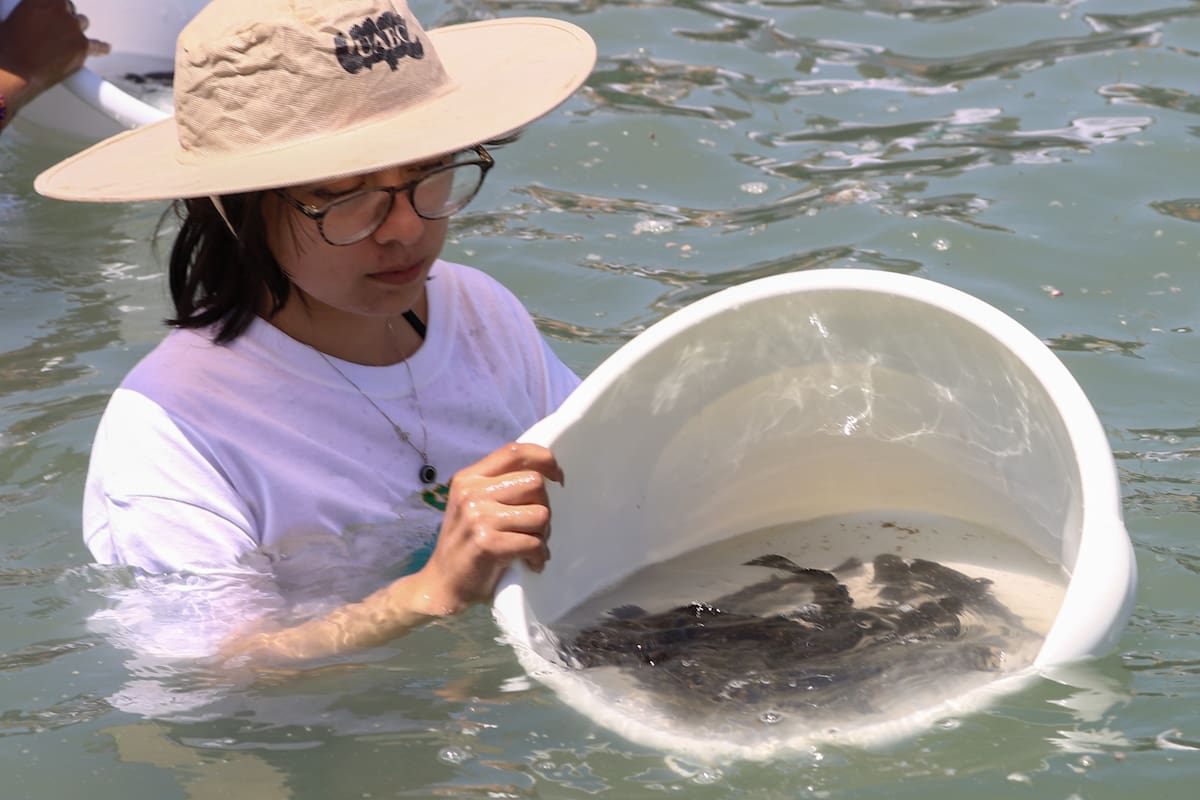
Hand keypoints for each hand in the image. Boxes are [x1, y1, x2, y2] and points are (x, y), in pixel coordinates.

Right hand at [0, 0, 110, 115]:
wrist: (16, 72)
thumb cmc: (7, 47)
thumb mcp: (10, 19)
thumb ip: (27, 14)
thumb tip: (29, 20)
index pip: (57, 0)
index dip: (54, 6)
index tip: (52, 12)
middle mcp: (59, 9)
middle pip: (69, 9)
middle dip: (63, 17)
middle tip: (55, 30)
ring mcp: (73, 27)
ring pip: (82, 23)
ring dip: (75, 30)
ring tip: (71, 39)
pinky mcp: (83, 46)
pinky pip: (98, 45)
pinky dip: (101, 47)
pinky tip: (105, 48)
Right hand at [411, 442, 563, 615]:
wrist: (442, 584)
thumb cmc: (466, 544)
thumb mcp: (474, 505)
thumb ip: (500, 486)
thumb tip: (545, 476)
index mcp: (470, 478)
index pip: (515, 451)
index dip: (545, 459)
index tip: (557, 478)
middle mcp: (472, 492)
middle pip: (535, 483)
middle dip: (544, 507)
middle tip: (536, 528)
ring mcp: (478, 517)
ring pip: (540, 514)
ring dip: (543, 535)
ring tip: (530, 546)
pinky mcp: (487, 543)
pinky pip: (534, 543)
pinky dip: (539, 556)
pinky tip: (531, 563)